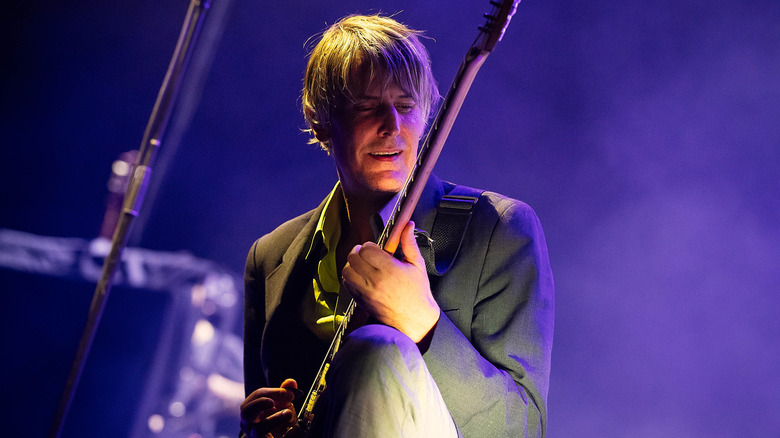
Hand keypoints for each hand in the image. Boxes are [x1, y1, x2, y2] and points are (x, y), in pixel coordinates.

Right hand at [240, 379, 301, 437]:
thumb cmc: (279, 419)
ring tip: (287, 414)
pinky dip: (280, 433)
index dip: (273, 392)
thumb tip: (291, 382)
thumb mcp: (283, 404)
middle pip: (246, 410)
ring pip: (258, 429)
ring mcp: (254, 435)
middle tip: (273, 402)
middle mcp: (248, 422)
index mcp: (252, 408)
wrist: (282, 436)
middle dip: (260, 403)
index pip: (257, 395)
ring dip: (274, 420)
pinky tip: (289, 430)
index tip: (289, 394)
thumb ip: (286, 392)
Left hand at [341, 221, 439, 341]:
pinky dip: (350, 277)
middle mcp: (376, 281)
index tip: (376, 249)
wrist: (415, 319)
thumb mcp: (417, 265)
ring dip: (352, 264)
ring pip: (347, 270)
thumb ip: (409, 243)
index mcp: (391, 270)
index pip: (367, 249)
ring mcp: (367, 292)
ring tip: (362, 265)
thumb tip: (408, 224)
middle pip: (353, 257)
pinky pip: (347, 284)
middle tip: (367, 254)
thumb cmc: (417, 292)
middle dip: (359, 252)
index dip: (370, 246)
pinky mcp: (361, 301)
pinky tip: (360, 276)